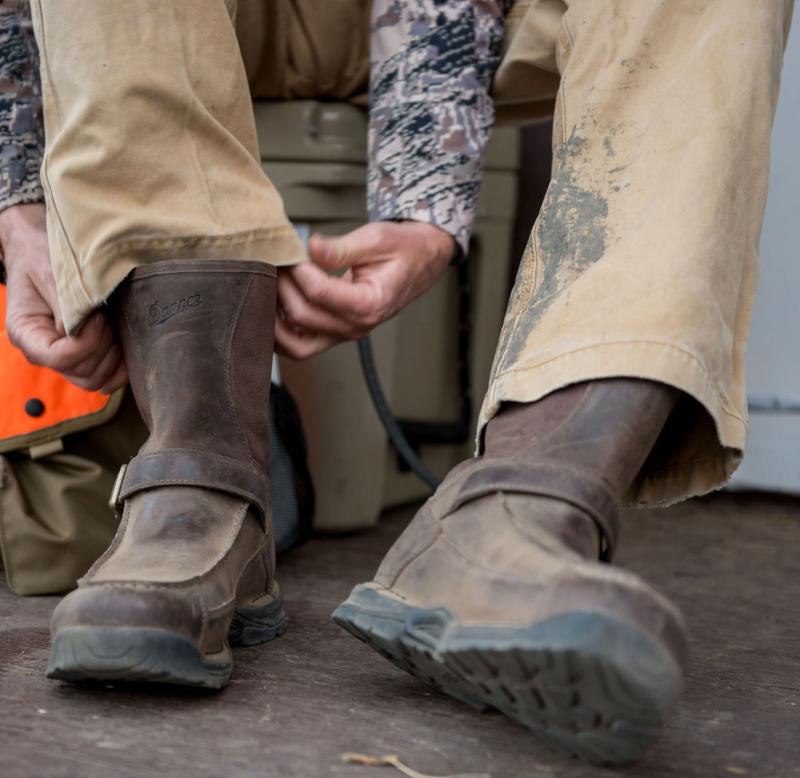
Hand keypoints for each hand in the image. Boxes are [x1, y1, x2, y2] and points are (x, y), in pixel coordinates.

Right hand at [1, 203, 126, 392]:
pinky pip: (105, 378)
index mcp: (26, 333)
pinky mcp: (83, 356)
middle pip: (81, 372)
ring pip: (95, 379)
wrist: (43, 251)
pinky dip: (120, 367)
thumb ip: (68, 305)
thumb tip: (85, 331)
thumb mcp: (52, 273)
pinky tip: (126, 345)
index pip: (59, 358)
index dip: (87, 342)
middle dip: (104, 346)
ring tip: (113, 325)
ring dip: (114, 356)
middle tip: (107, 316)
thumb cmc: (44, 257)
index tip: (98, 315)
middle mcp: (42, 352)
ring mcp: (63, 357)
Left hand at [276, 220, 455, 359]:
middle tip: (277, 261)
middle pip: (303, 316)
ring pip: (297, 344)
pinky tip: (274, 306)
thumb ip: (340, 248)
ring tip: (270, 287)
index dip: (298, 270)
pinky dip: (281, 333)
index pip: (320, 293)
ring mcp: (345, 334)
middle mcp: (358, 326)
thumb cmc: (401, 249)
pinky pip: (301, 346)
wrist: (420, 261)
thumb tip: (309, 247)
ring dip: (276, 318)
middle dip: (283, 287)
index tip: (294, 250)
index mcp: (371, 303)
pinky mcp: (335, 334)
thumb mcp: (375, 239)